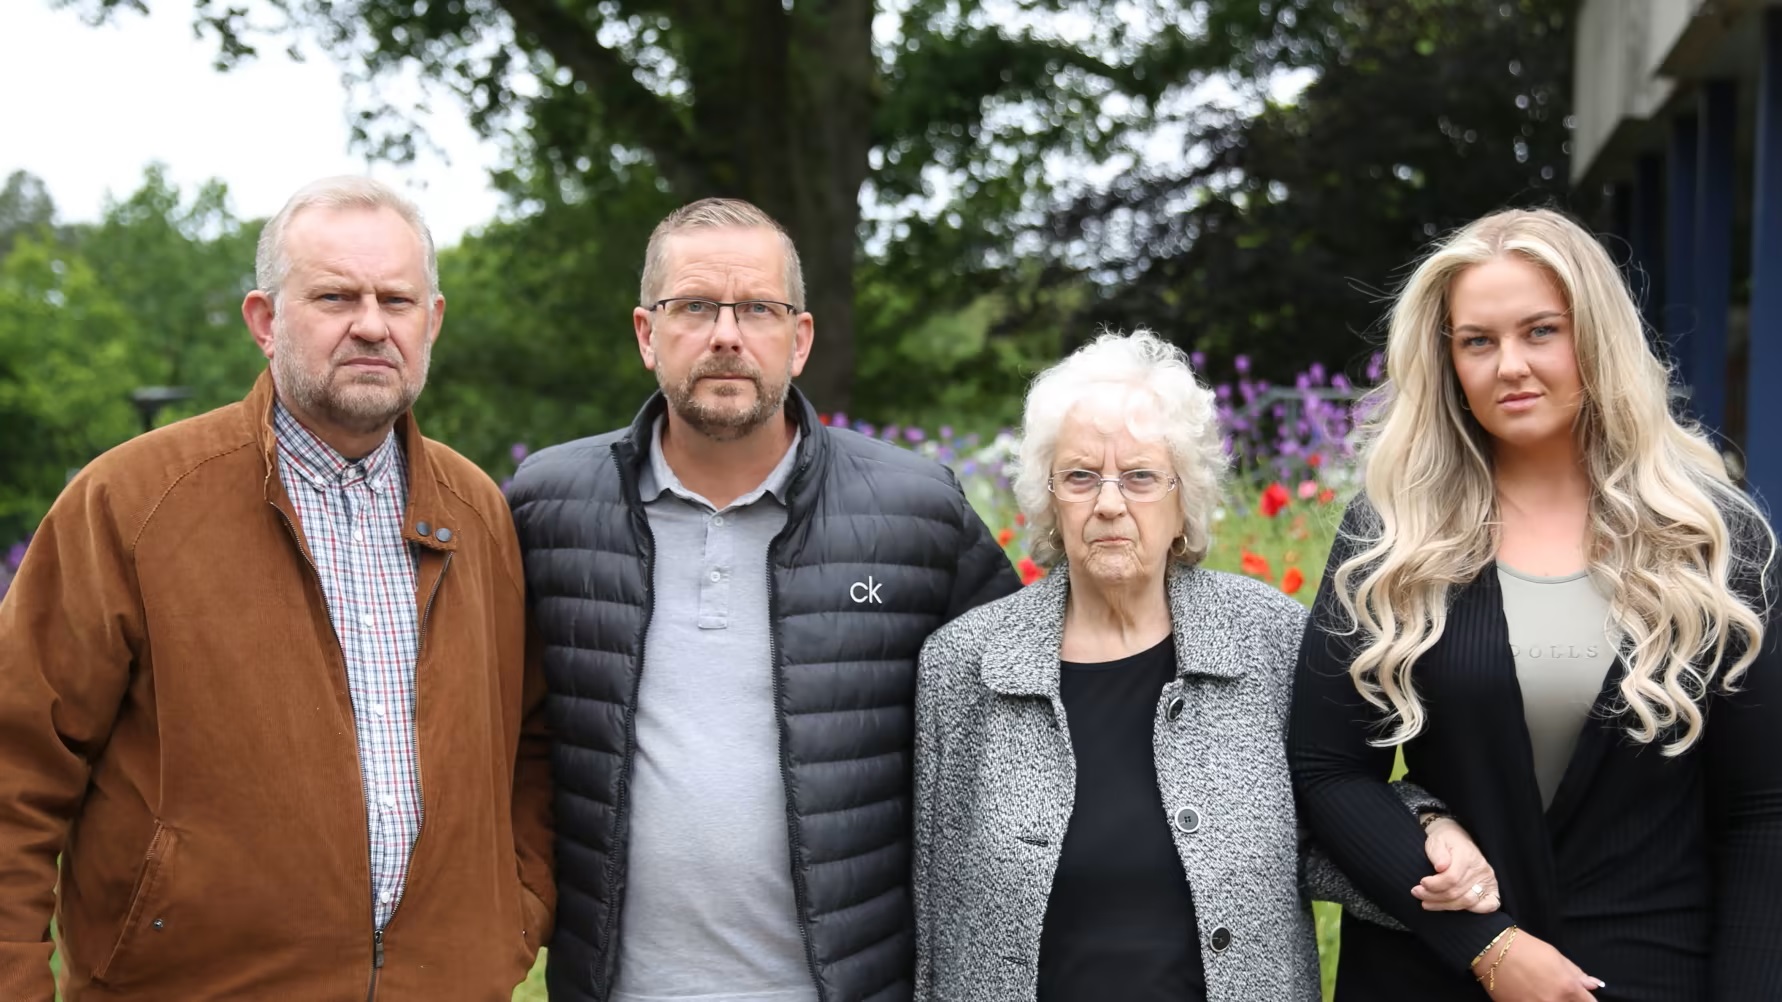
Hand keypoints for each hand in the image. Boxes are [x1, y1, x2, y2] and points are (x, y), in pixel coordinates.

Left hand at [1412, 816, 1499, 912]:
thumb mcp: (1436, 841)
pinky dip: (1472, 910)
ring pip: (1467, 901)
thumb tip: (1441, 867)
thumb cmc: (1444, 841)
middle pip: (1457, 892)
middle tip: (1417, 893)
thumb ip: (1438, 853)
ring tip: (1426, 903)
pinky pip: (1488, 905)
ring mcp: (1488, 880)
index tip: (1421, 883)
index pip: (1452, 878)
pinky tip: (1454, 907)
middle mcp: (1481, 869)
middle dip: (1434, 896)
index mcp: (1467, 855)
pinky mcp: (1492, 888)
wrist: (1456, 838)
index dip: (1435, 885)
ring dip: (1445, 905)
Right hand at [1473, 930, 1604, 1000]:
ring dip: (1553, 1001)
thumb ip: (1577, 974)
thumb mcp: (1556, 956)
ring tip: (1543, 993)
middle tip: (1560, 992)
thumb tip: (1594, 984)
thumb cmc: (1527, 949)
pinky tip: (1531, 996)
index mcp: (1568, 989)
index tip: (1584, 998)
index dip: (1588, 1001)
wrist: (1493, 950)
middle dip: (1571, 1001)